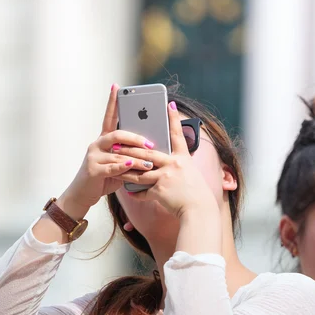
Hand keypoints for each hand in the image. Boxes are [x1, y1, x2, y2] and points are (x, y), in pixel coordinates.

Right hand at [62, 84, 154, 215]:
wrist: (83, 194)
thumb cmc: (103, 178)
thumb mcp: (118, 165)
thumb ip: (129, 156)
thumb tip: (150, 152)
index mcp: (103, 140)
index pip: (109, 117)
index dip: (113, 102)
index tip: (117, 87)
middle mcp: (97, 145)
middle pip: (118, 134)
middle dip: (136, 138)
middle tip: (151, 143)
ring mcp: (94, 156)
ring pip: (119, 153)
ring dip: (136, 158)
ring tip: (150, 162)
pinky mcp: (93, 170)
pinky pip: (112, 167)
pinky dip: (124, 167)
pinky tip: (132, 167)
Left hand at [118, 101, 215, 217]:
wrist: (199, 211)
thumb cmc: (196, 194)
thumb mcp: (190, 174)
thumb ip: (178, 166)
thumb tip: (166, 163)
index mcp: (183, 158)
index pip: (177, 135)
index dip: (173, 119)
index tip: (169, 104)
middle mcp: (174, 164)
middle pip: (147, 153)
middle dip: (130, 149)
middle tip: (117, 144)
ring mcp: (166, 177)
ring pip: (140, 172)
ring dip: (126, 170)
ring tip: (115, 167)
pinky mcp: (160, 191)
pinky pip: (144, 192)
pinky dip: (136, 193)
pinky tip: (128, 192)